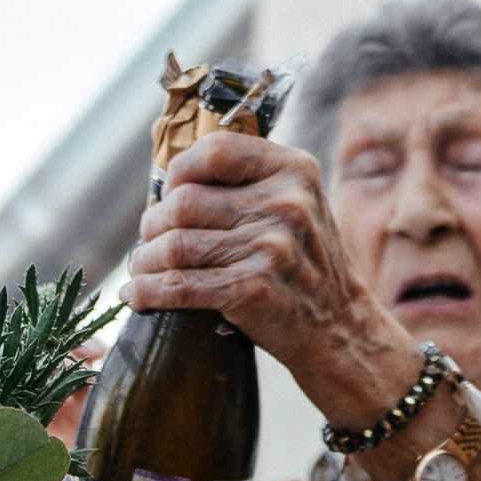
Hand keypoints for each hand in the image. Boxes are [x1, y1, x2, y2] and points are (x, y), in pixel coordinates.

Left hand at [126, 131, 424, 426]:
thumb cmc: (305, 265)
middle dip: (154, 226)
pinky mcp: (253, 290)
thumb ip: (247, 181)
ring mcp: (271, 248)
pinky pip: (178, 286)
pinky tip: (139, 296)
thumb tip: (162, 162)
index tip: (170, 195)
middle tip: (151, 242)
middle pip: (183, 202)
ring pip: (173, 245)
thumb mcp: (296, 205)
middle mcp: (285, 203)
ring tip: (142, 269)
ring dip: (145, 262)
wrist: (342, 329)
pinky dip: (147, 292)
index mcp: (294, 170)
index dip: (179, 172)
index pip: (215, 150)